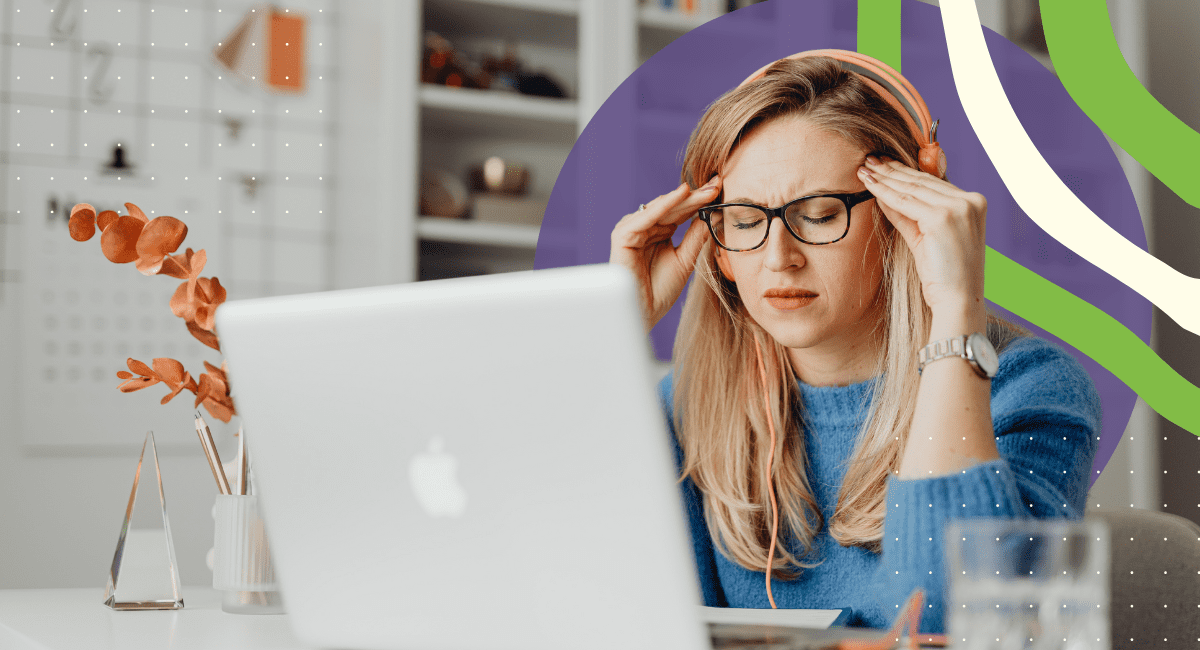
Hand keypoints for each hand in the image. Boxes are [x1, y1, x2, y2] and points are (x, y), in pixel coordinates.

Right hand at [609, 178, 721, 331]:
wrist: (644, 314)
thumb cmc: (660, 291)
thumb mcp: (685, 259)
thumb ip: (695, 236)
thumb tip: (712, 213)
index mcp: (657, 232)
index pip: (680, 211)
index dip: (700, 200)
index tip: (720, 188)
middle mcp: (643, 228)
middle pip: (672, 207)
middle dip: (695, 195)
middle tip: (717, 183)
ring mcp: (631, 230)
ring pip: (661, 208)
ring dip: (684, 198)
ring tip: (706, 189)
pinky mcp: (623, 236)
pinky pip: (646, 216)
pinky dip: (664, 205)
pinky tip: (682, 194)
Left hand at [858, 156, 986, 316]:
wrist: (957, 302)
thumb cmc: (943, 276)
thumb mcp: (927, 238)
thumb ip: (910, 214)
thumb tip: (885, 195)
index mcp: (974, 203)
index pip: (933, 182)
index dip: (906, 171)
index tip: (885, 164)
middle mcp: (971, 201)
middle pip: (922, 181)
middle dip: (892, 170)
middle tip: (869, 160)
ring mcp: (959, 207)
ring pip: (912, 188)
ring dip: (884, 177)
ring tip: (864, 169)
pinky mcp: (943, 217)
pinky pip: (905, 201)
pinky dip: (884, 192)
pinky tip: (869, 185)